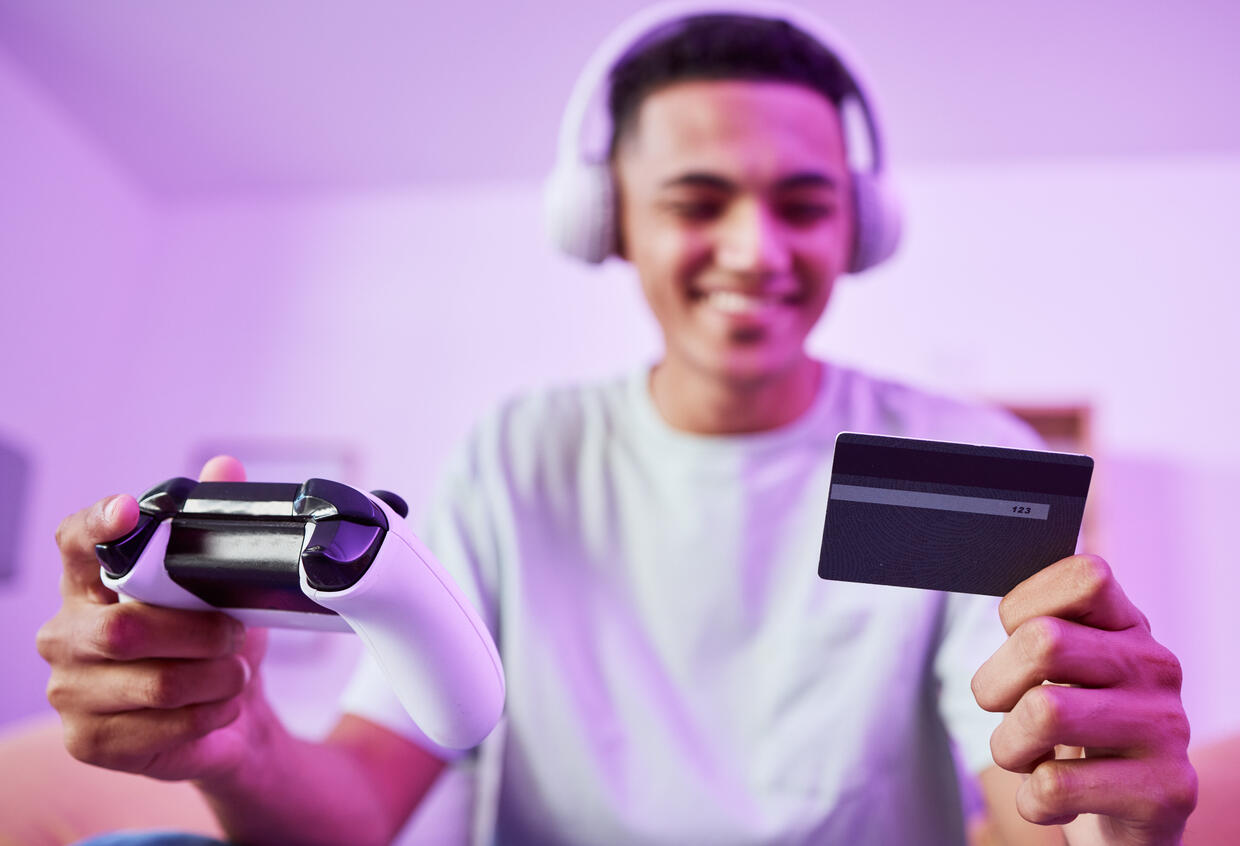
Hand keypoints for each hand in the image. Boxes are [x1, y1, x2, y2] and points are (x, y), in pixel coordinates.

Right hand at [36, 457, 276, 782]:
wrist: (228, 715)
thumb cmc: (213, 641)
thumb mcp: (225, 583)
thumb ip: (218, 526)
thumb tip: (226, 467)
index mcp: (91, 581)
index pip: (77, 542)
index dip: (98, 525)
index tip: (129, 509)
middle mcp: (66, 632)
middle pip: (127, 629)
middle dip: (200, 633)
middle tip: (234, 634)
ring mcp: (70, 689)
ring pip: (158, 682)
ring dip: (216, 678)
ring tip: (234, 673)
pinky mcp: (87, 739)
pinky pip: (164, 726)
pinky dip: (210, 714)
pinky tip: (218, 707)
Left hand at [972, 554, 1196, 844]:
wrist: (1126, 821)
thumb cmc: (1073, 731)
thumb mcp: (1060, 669)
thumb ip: (1036, 627)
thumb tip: (1008, 614)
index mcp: (1127, 625)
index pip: (1084, 576)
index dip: (1024, 606)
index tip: (1015, 641)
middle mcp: (1155, 666)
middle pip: (1043, 642)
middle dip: (994, 684)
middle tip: (1002, 709)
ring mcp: (1167, 727)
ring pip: (1043, 713)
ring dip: (1009, 747)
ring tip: (1029, 757)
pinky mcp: (1167, 790)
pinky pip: (1056, 785)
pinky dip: (1033, 800)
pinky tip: (1056, 798)